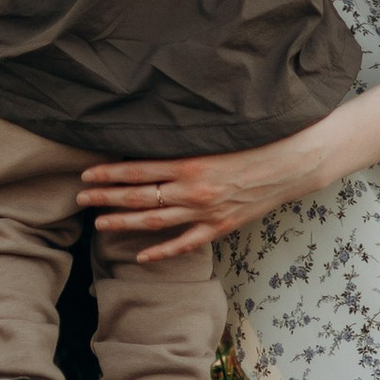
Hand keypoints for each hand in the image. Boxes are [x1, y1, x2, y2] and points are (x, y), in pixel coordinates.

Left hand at [74, 57, 379, 260]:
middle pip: (141, 196)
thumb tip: (158, 123)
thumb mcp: (224, 126)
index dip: (110, 173)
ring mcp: (208, 211)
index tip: (86, 173)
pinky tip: (142, 256)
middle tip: (78, 198)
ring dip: (124, 222)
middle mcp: (195, 189)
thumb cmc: (264, 133)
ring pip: (157, 221)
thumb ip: (191, 131)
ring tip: (98, 223)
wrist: (301, 157)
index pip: (140, 169)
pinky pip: (187, 242)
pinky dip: (163, 251)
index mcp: (194, 160)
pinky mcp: (223, 225)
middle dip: (107, 197)